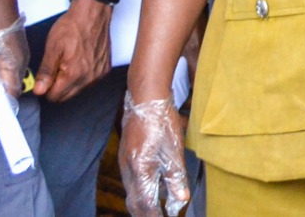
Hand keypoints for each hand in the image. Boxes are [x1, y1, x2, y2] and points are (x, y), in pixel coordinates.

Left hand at [35, 0, 112, 100]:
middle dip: (58, 86)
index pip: (54, 96)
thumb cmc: (73, 27)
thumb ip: (45, 72)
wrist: (92, 14)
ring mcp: (98, 74)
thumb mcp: (53, 48)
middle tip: (56, 68)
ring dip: (71, 81)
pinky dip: (83, 75)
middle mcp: (89, 77)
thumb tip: (39, 90)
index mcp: (74, 74)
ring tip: (68, 61)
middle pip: (66, 96)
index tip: (45, 78)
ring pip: (78, 89)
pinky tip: (80, 60)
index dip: (46, 88)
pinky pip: (89, 80)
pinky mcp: (105, 68)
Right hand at [120, 93, 189, 216]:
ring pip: (131, 191)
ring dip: (143, 203)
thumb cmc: (162, 121)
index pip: (146, 203)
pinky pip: (131, 180)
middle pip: (134, 201)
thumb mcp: (173, 150)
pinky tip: (152, 188)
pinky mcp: (126, 155)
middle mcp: (127, 168)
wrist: (146, 98)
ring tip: (156, 210)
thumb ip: (176, 176)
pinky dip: (141, 190)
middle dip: (146, 213)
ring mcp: (124, 161)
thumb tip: (180, 200)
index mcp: (139, 169)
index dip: (155, 215)